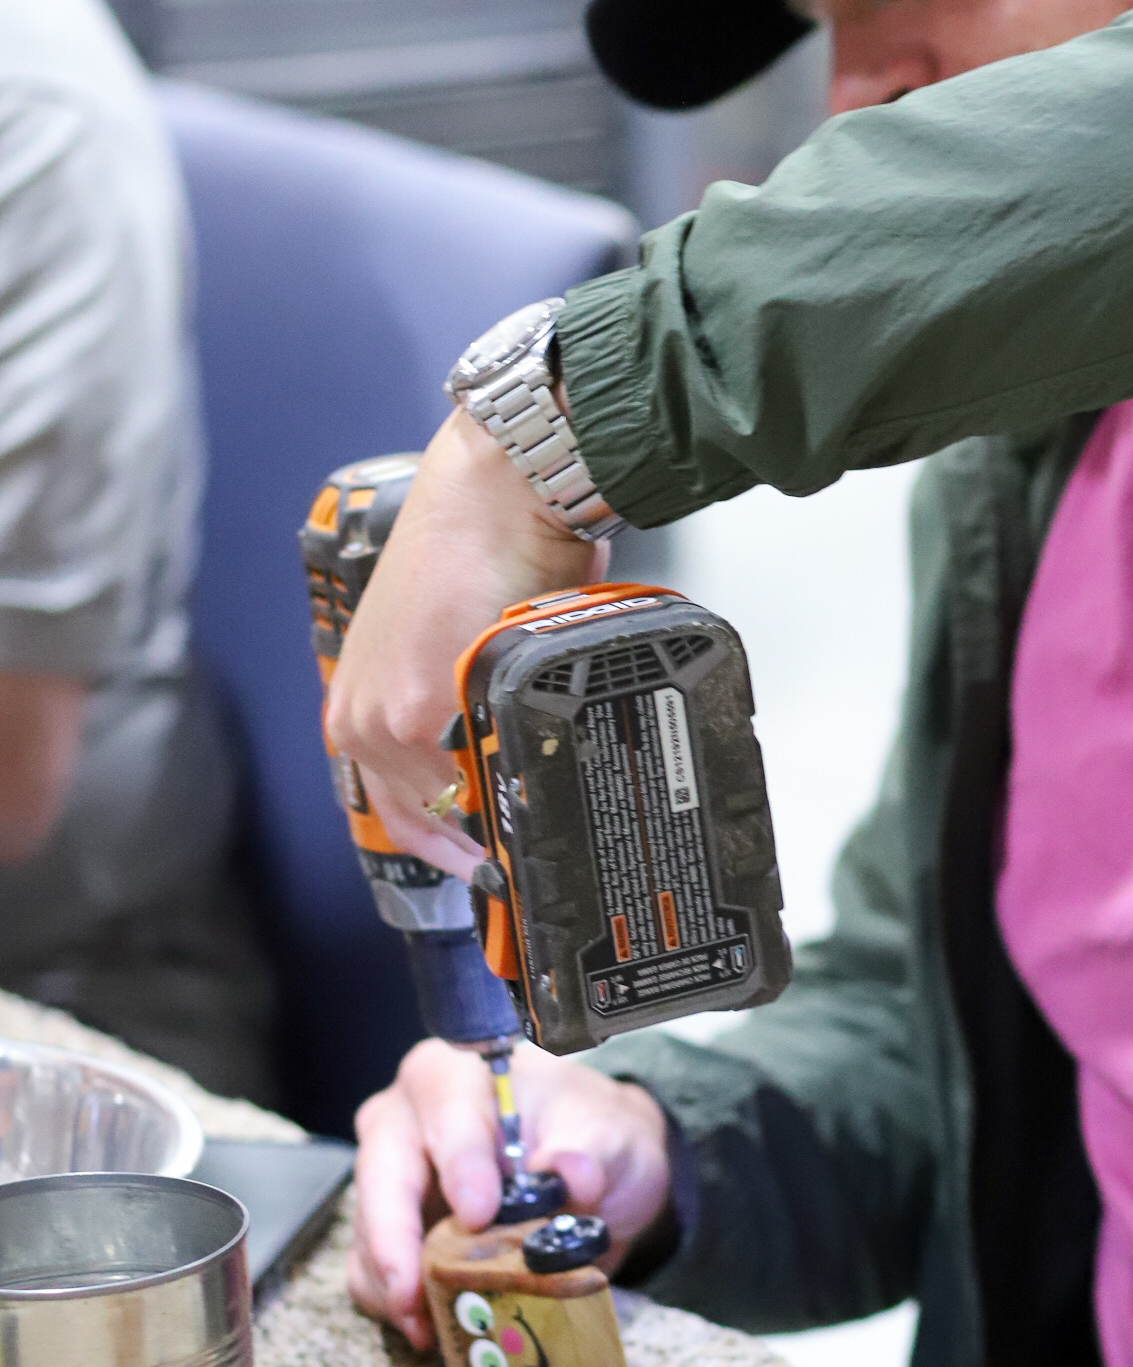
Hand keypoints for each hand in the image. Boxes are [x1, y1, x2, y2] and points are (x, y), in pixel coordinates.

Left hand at [326, 406, 593, 872]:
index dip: (447, 842)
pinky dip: (504, 797)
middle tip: (517, 874)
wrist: (497, 492)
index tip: (487, 867)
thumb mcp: (464, 644)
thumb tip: (515, 753)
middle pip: (418, 819)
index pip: (397, 804)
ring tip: (538, 832)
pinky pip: (467, 783)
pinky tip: (536, 798)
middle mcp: (359, 714)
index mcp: (361, 701)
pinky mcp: (414, 711)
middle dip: (472, 846)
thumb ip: (471, 705)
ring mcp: (382, 717)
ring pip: (445, 807)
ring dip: (493, 820)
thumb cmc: (487, 548)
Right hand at [349, 1037, 673, 1348]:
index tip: (480, 1214)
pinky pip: (370, 1269)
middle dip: (394, 1237)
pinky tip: (429, 1327)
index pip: (449, 1117)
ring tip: (431, 1325)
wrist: (594, 1165)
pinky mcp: (389, 1231)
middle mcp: (409, 1120)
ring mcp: (391, 1177)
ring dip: (394, 1283)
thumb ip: (591, 1151)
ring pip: (369, 1229)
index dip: (462, 1165)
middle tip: (414, 1290)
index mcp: (460, 1077)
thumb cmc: (590, 1134)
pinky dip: (394, 1303)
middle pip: (383, 1174)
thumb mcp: (609, 1135)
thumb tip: (575, 1174)